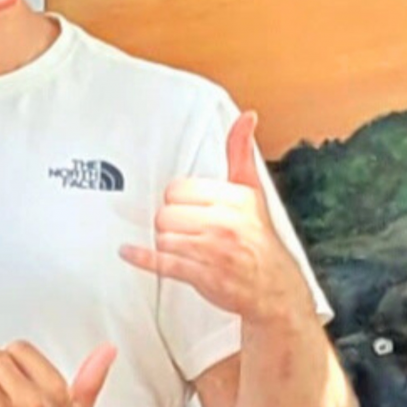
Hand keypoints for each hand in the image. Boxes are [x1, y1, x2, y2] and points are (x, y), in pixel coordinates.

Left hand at [121, 111, 313, 326]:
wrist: (276, 289)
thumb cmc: (259, 239)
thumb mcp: (252, 193)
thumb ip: (241, 153)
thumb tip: (246, 117)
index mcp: (235, 199)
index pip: (178, 189)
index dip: (178, 200)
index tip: (188, 207)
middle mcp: (226, 223)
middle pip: (166, 213)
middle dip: (171, 222)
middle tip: (186, 230)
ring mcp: (214, 251)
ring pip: (162, 236)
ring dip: (166, 243)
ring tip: (183, 247)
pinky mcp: (204, 276)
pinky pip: (163, 262)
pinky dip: (142, 258)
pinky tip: (129, 252)